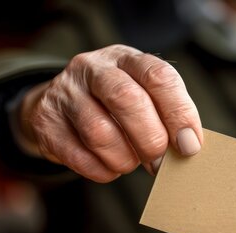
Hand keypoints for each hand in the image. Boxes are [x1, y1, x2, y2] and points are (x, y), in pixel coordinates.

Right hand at [18, 44, 202, 181]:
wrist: (61, 105)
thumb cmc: (115, 105)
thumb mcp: (144, 97)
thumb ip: (167, 117)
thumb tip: (188, 148)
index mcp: (127, 58)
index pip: (159, 77)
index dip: (179, 113)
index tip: (190, 145)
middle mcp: (93, 67)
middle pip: (127, 99)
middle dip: (150, 138)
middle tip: (159, 162)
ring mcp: (64, 92)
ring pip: (99, 131)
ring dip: (124, 158)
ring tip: (131, 163)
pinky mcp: (45, 121)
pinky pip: (78, 155)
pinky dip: (101, 170)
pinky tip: (109, 168)